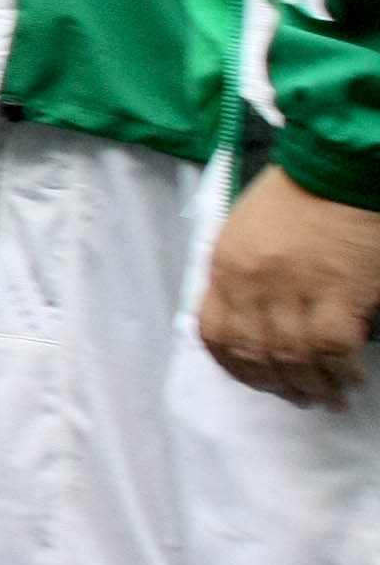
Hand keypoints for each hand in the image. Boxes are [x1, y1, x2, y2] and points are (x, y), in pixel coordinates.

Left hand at [196, 166, 379, 407]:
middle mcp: (252, 282)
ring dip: (312, 386)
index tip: (256, 380)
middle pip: (255, 353)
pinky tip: (350, 377)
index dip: (235, 367)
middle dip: (276, 384)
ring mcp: (294, 288)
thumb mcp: (244, 232)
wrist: (337, 168)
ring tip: (327, 397)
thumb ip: (239, 276)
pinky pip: (333, 348)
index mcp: (224, 266)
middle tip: (297, 396)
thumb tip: (250, 322)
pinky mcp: (339, 291)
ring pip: (294, 358)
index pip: (214, 333)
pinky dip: (341, 370)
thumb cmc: (295, 196)